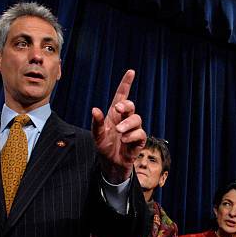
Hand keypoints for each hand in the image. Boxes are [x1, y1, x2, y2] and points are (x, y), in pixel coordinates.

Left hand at [91, 69, 145, 183]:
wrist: (111, 164)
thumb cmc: (104, 147)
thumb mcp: (96, 135)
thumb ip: (96, 122)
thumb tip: (95, 109)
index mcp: (114, 114)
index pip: (122, 96)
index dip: (126, 84)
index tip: (131, 72)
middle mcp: (125, 119)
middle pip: (131, 106)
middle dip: (126, 106)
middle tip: (118, 109)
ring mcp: (133, 130)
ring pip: (137, 119)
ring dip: (127, 124)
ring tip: (119, 132)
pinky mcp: (138, 140)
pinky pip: (140, 133)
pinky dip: (131, 136)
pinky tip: (124, 140)